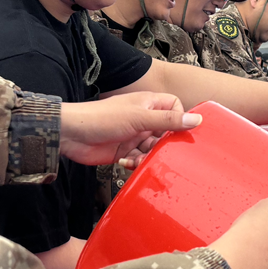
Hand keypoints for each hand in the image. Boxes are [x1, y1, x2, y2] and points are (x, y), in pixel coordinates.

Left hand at [58, 93, 200, 165]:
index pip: (175, 107)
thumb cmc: (101, 118)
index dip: (179, 119)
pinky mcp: (124, 151)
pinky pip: (139, 160)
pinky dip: (136, 164)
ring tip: (140, 160)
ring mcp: (133, 135)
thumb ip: (169, 120)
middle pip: (166, 132)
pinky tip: (126, 163)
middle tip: (159, 152)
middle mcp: (142, 119)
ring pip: (153, 149)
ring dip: (150, 157)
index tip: (178, 133)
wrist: (71, 134)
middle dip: (164, 145)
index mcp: (148, 104)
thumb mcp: (140, 118)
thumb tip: (196, 119)